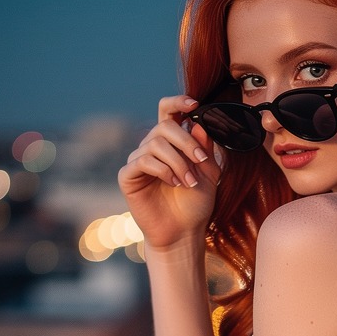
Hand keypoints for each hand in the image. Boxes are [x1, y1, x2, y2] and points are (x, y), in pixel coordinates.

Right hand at [118, 96, 221, 249]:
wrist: (183, 233)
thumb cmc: (195, 205)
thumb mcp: (208, 173)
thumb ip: (205, 147)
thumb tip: (199, 122)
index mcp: (170, 143)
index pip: (168, 112)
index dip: (178, 102)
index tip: (195, 104)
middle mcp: (151, 147)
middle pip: (164, 125)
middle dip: (186, 142)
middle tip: (200, 161)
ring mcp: (138, 161)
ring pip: (155, 143)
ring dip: (178, 162)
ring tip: (189, 182)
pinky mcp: (128, 176)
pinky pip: (143, 160)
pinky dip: (162, 170)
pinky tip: (174, 183)